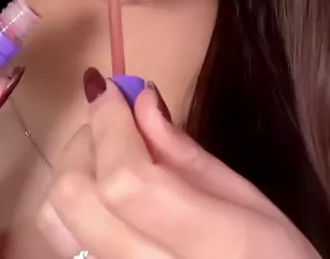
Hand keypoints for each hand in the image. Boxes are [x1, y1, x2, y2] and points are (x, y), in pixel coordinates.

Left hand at [38, 71, 319, 258]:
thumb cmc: (273, 257)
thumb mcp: (248, 199)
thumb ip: (184, 151)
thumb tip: (139, 99)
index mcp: (205, 243)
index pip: (125, 179)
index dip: (109, 125)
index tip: (111, 88)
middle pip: (76, 198)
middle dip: (84, 143)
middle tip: (113, 123)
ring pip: (56, 222)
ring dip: (72, 174)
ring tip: (107, 159)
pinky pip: (66, 242)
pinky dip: (74, 207)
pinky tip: (107, 197)